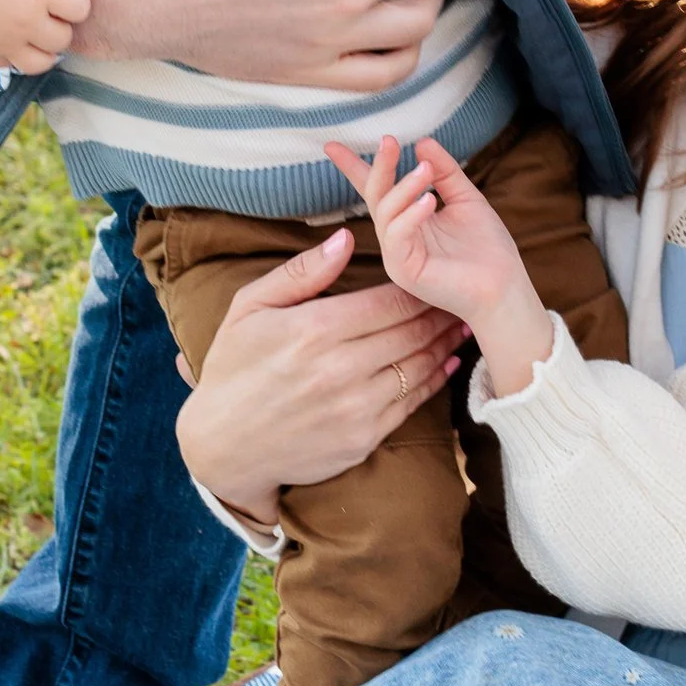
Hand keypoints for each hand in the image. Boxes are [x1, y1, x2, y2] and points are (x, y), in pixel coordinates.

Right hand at [0, 0, 91, 74]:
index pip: (79, 7)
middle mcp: (24, 22)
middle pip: (64, 38)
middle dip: (61, 24)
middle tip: (49, 8)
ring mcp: (4, 39)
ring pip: (41, 63)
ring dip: (44, 48)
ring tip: (37, 30)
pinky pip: (9, 66)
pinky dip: (15, 57)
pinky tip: (12, 38)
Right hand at [175, 227, 462, 522]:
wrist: (223, 447)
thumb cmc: (234, 368)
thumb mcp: (249, 309)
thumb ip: (301, 272)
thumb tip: (347, 238)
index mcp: (314, 330)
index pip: (390, 300)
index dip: (421, 286)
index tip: (436, 273)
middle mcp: (340, 369)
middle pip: (411, 331)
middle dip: (441, 311)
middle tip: (461, 296)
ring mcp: (355, 408)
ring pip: (419, 367)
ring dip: (445, 345)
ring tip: (462, 326)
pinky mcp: (363, 439)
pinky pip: (411, 404)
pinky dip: (434, 381)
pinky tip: (445, 364)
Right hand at [324, 134, 551, 387]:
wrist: (504, 288)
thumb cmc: (488, 249)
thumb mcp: (466, 199)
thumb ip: (445, 172)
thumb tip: (422, 141)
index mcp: (408, 220)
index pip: (376, 189)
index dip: (354, 166)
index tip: (331, 145)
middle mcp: (397, 237)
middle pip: (375, 196)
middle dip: (378, 166)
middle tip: (389, 140)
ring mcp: (397, 255)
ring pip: (385, 212)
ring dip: (404, 186)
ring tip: (426, 170)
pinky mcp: (404, 271)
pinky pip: (397, 235)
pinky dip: (411, 214)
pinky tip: (430, 200)